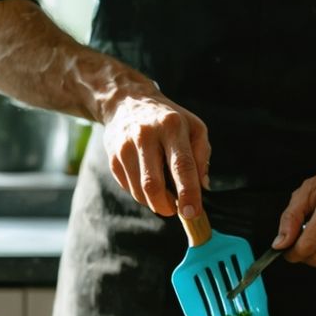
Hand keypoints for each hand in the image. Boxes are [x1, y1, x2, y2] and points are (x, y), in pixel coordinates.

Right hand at [101, 92, 210, 217]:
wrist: (127, 102)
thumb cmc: (168, 120)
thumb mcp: (193, 126)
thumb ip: (202, 155)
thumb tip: (202, 186)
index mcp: (171, 126)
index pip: (182, 165)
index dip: (188, 192)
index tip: (192, 213)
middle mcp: (145, 135)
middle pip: (153, 184)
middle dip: (166, 206)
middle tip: (176, 209)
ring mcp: (125, 147)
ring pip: (139, 191)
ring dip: (155, 202)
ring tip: (164, 194)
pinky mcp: (113, 158)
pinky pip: (129, 188)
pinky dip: (142, 194)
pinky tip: (148, 181)